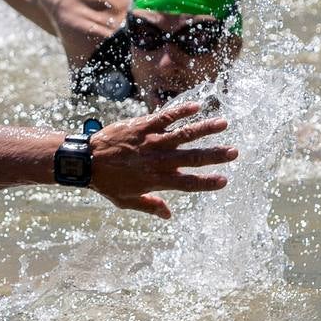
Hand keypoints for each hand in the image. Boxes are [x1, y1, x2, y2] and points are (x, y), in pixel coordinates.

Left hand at [88, 102, 235, 218]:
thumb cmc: (106, 182)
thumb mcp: (126, 201)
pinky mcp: (143, 125)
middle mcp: (159, 160)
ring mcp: (152, 141)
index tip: (225, 181)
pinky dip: (181, 110)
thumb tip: (168, 215)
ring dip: (205, 128)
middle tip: (235, 152)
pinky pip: (165, 116)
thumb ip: (150, 205)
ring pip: (184, 134)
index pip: (189, 183)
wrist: (85, 160)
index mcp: (157, 180)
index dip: (208, 183)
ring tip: (224, 123)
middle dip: (216, 155)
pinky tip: (196, 106)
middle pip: (193, 158)